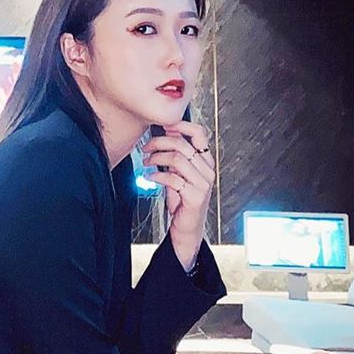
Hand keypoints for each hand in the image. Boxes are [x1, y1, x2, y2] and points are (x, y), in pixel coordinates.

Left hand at [141, 121, 214, 267]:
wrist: (187, 228)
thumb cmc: (182, 200)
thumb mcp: (179, 173)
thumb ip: (176, 155)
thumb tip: (167, 132)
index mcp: (206, 161)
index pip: (199, 133)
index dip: (181, 125)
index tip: (163, 125)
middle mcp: (207, 170)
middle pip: (182, 144)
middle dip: (159, 142)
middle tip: (146, 147)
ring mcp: (203, 184)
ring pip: (177, 159)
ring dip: (156, 158)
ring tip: (146, 162)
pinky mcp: (195, 197)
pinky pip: (173, 179)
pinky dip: (157, 176)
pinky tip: (150, 177)